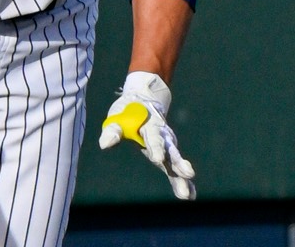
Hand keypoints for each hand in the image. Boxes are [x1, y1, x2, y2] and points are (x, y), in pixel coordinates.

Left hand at [98, 71, 196, 199]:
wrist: (144, 99)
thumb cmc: (128, 111)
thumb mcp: (117, 117)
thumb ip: (112, 131)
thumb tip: (104, 145)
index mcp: (150, 126)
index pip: (153, 138)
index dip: (156, 148)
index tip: (159, 159)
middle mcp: (164, 136)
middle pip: (171, 152)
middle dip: (179, 164)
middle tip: (188, 175)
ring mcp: (168, 145)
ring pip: (176, 162)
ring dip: (182, 176)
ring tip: (188, 194)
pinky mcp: (168, 154)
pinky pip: (175, 169)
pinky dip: (182, 180)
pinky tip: (190, 195)